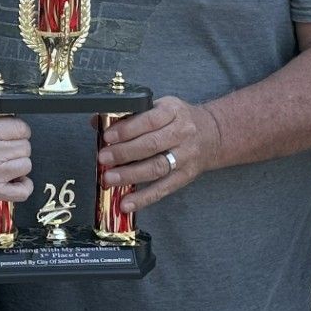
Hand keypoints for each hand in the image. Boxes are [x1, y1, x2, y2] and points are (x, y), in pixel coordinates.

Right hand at [0, 117, 31, 213]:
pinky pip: (23, 191)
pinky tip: (15, 181)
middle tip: (7, 151)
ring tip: (7, 166)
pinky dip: (24, 186)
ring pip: (26, 165)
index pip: (19, 127)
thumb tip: (5, 124)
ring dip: (19, 165)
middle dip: (18, 147)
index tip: (15, 135)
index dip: (19, 130)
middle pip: (25, 146)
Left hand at [97, 96, 225, 211]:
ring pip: (157, 167)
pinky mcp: (185, 176)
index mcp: (173, 111)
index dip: (127, 129)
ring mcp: (185, 156)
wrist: (212, 134)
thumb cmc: (178, 120)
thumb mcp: (159, 107)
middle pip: (152, 145)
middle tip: (103, 158)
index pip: (149, 120)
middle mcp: (182, 133)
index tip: (108, 136)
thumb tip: (97, 121)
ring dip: (130, 175)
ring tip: (109, 179)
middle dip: (124, 153)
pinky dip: (143, 198)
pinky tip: (126, 203)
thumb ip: (130, 114)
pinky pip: (163, 189)